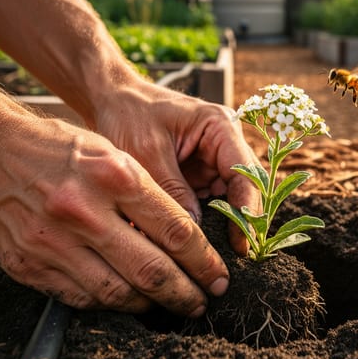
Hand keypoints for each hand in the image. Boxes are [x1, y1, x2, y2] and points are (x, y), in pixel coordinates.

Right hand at [0, 115, 229, 314]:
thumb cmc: (53, 147)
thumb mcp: (108, 151)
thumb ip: (145, 192)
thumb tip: (185, 236)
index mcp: (114, 175)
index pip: (176, 231)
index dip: (204, 261)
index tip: (217, 275)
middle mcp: (85, 211)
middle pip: (153, 270)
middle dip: (186, 293)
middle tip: (202, 302)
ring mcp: (54, 241)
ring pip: (118, 293)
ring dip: (151, 305)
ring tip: (168, 305)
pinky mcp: (29, 263)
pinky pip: (81, 297)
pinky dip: (110, 303)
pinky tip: (126, 300)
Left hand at [92, 79, 261, 255]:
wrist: (110, 101)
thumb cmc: (128, 115)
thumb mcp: (147, 154)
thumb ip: (172, 191)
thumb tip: (193, 232)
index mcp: (220, 127)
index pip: (246, 173)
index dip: (248, 210)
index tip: (242, 243)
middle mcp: (225, 143)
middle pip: (244, 189)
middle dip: (240, 222)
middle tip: (234, 257)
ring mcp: (213, 159)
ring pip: (229, 200)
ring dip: (224, 225)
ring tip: (216, 257)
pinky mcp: (198, 174)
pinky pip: (210, 202)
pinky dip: (205, 222)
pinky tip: (197, 245)